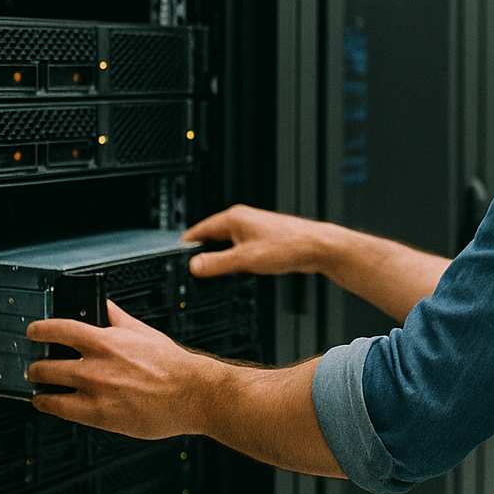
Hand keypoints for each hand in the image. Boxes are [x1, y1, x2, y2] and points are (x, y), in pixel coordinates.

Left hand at [26, 299, 210, 439]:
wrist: (191, 394)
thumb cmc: (171, 364)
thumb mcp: (143, 332)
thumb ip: (118, 318)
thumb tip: (105, 305)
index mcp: (106, 341)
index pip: (59, 329)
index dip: (39, 330)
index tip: (33, 332)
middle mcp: (96, 366)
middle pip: (46, 364)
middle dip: (36, 366)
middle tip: (35, 367)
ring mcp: (95, 392)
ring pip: (49, 390)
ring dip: (39, 389)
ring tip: (39, 389)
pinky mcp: (99, 416)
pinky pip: (62, 411)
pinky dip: (51, 406)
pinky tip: (50, 404)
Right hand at [182, 204, 336, 279]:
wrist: (317, 248)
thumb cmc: (288, 246)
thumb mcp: (245, 259)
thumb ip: (217, 263)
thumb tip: (195, 266)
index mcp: (233, 218)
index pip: (199, 230)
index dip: (187, 246)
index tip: (177, 259)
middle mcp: (243, 219)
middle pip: (212, 237)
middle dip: (203, 253)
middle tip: (194, 272)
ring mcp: (254, 228)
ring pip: (227, 244)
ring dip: (221, 257)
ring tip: (215, 274)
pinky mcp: (264, 238)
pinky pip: (240, 248)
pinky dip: (235, 259)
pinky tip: (238, 271)